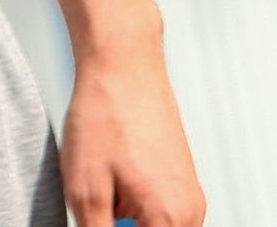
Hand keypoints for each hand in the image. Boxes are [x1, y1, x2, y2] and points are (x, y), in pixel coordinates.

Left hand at [59, 42, 203, 225]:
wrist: (123, 66)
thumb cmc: (106, 115)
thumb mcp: (85, 189)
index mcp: (171, 220)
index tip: (100, 219)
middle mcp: (191, 213)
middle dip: (121, 224)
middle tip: (100, 204)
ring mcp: (189, 196)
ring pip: (154, 226)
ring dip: (125, 217)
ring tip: (104, 185)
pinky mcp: (181, 181)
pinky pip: (157, 210)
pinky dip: (132, 203)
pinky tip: (112, 175)